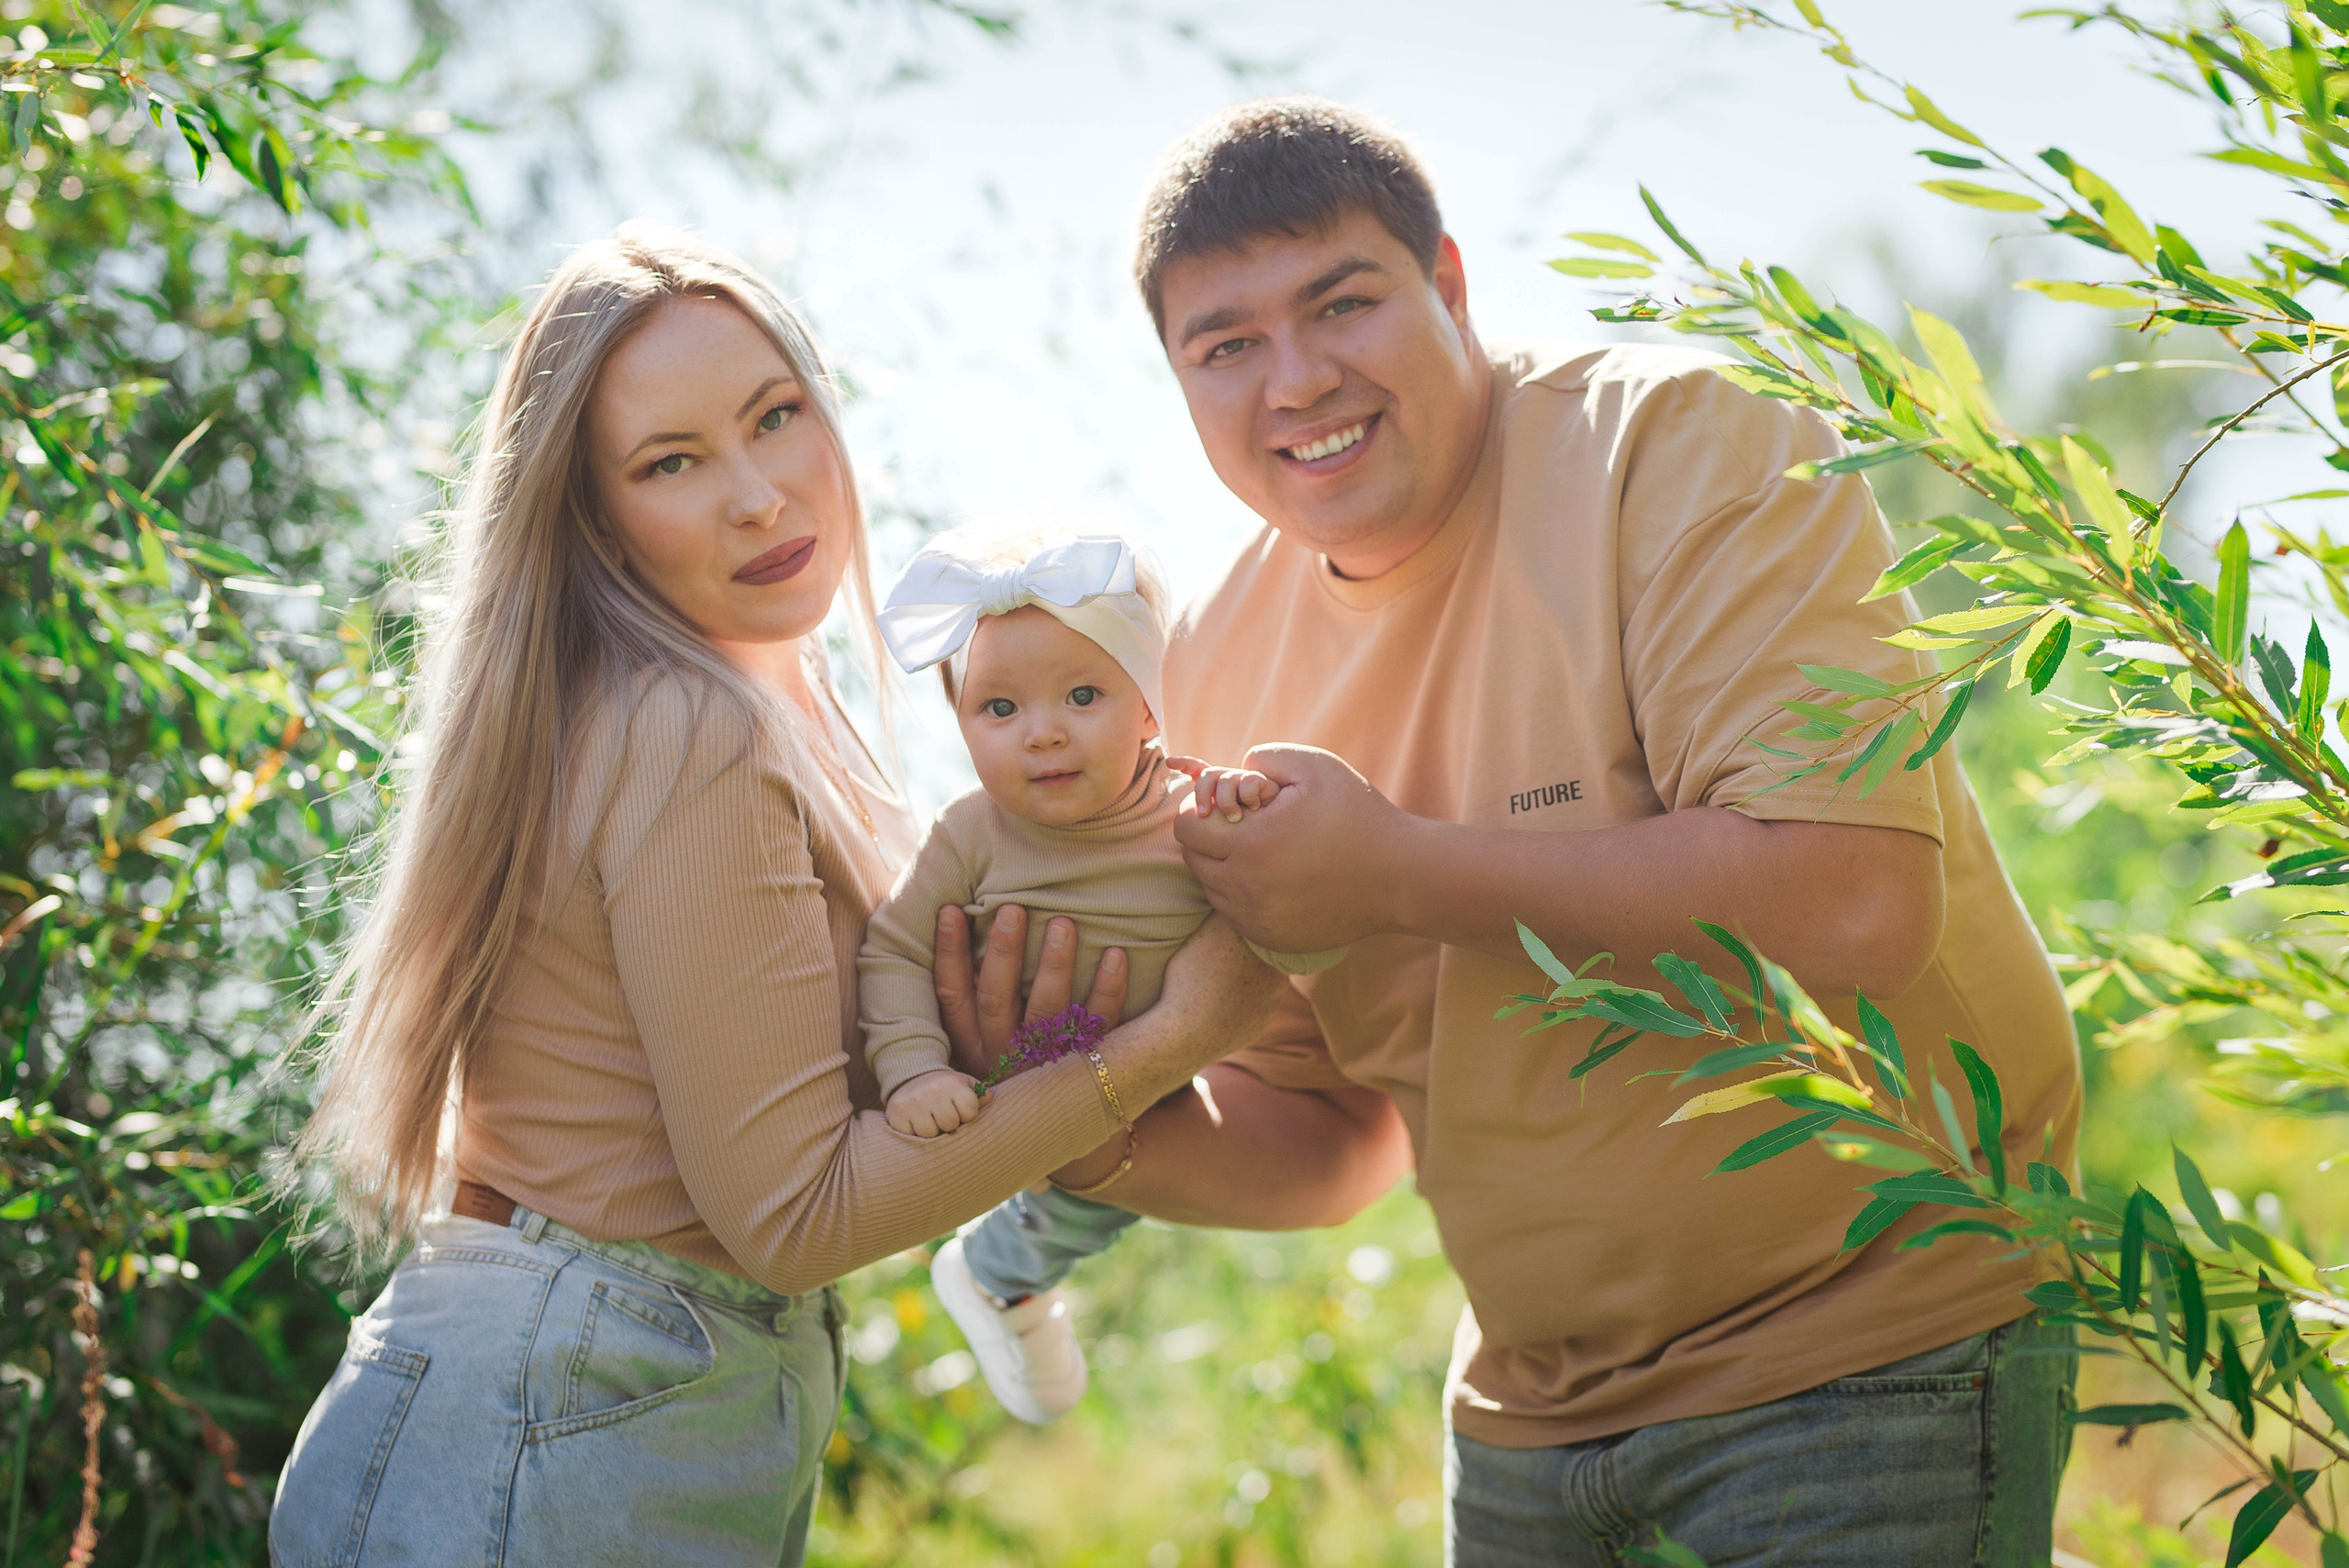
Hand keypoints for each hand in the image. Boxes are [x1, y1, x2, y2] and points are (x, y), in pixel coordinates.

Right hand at [885, 1068, 982, 1138]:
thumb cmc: (945, 1087)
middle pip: (950, 1125)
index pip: (969, 1113)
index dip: (966, 1115)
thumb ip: (980, 1094)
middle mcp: (932, 1090)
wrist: (911, 1076)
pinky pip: (911, 1136)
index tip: (960, 1109)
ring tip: (929, 1118)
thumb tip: (988, 1100)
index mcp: (952, 1083)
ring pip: (930, 1133)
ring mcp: (912, 1102)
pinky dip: (914, 1133)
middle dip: (948, 1124)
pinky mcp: (896, 1113)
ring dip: (931, 1130)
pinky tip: (914, 1121)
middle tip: (942, 1114)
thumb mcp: (965, 1084)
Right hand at [932, 904, 1130, 1078]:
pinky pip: (1100, 1026)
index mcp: (971, 1046)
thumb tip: (964, 930)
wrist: (1057, 1125)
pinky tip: (1115, 954)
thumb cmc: (1011, 1065)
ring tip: (1062, 923)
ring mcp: (1046, 1064)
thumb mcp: (978, 1042)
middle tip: (1012, 909)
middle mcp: (1004, 1056)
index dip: (949, 953)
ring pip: (1047, 1012)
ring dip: (1055, 965)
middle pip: (997, 1000)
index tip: (953, 909)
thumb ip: (971, 999)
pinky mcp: (1089, 1066)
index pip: (952, 996)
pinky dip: (1109, 989)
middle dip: (1004, 953)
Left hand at [1171, 744, 1415, 951]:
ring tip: (1264, 850)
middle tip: (1245, 825)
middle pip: (1193, 861)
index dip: (1199, 810)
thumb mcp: (1313, 766)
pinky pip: (1236, 916)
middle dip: (1209, 839)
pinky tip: (1277, 878)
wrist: (1400, 877)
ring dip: (1225, 868)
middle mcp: (1246, 889)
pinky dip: (1245, 896)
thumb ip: (1262, 758)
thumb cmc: (1358, 815)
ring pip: (1212, 891)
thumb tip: (1229, 772)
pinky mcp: (1273, 939)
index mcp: (1250, 845)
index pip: (1185, 829)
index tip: (1228, 805)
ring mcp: (1258, 920)